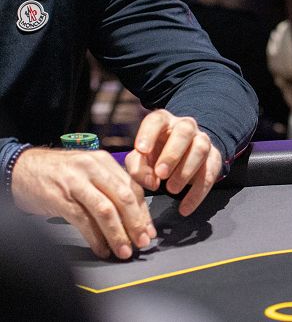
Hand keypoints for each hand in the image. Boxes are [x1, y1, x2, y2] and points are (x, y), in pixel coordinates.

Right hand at [11, 147, 154, 259]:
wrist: (21, 168)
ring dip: (118, 234)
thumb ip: (109, 186)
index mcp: (104, 161)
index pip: (132, 187)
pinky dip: (95, 238)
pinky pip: (83, 220)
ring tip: (124, 250)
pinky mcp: (60, 198)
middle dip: (136, 223)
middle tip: (142, 242)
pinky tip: (101, 249)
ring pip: (106, 210)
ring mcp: (76, 183)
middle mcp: (93, 168)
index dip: (144, 212)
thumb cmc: (58, 173)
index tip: (149, 231)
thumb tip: (133, 215)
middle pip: (124, 197)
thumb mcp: (88, 171)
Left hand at [125, 110, 223, 216]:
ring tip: (171, 189)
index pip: (157, 120)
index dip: (148, 134)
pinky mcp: (215, 158)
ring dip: (186, 170)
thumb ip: (138, 167)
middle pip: (185, 131)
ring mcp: (203, 141)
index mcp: (164, 122)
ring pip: (201, 149)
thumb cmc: (155, 155)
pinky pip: (211, 174)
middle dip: (173, 153)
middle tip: (160, 174)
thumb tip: (149, 182)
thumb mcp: (141, 158)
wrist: (182, 156)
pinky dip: (197, 193)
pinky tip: (185, 208)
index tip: (141, 150)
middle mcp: (186, 127)